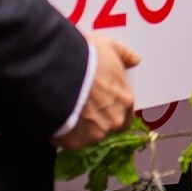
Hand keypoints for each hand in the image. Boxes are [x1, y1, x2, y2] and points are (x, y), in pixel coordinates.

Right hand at [52, 32, 139, 149]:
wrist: (56, 72)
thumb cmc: (85, 58)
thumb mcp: (108, 47)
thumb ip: (124, 56)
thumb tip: (135, 60)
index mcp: (126, 101)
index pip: (126, 114)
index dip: (112, 108)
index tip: (99, 101)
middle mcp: (114, 121)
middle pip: (108, 127)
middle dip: (97, 120)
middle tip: (80, 106)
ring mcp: (94, 135)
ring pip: (88, 135)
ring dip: (80, 127)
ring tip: (66, 110)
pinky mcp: (73, 142)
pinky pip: (69, 141)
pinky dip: (63, 134)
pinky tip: (56, 118)